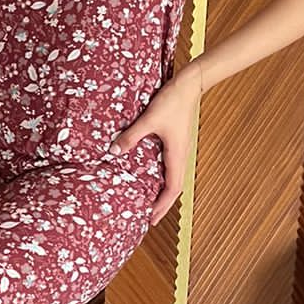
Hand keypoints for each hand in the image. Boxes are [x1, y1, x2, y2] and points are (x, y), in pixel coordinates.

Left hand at [110, 66, 203, 225]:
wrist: (189, 85)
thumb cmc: (172, 102)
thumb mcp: (149, 119)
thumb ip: (132, 136)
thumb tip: (114, 151)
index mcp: (176, 155)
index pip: (172, 189)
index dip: (162, 205)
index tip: (151, 219)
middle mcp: (180, 156)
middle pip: (173, 188)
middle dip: (162, 204)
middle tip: (149, 217)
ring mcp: (179, 149)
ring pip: (172, 177)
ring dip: (163, 191)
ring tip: (149, 201)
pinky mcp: (176, 141)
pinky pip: (170, 166)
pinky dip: (162, 176)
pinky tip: (150, 175)